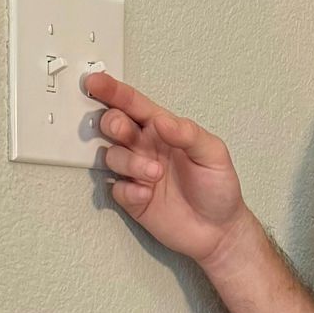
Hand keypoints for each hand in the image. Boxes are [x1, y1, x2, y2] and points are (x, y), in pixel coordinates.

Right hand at [83, 72, 247, 268]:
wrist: (219, 230)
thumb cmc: (218, 187)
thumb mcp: (214, 154)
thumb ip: (188, 134)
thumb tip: (162, 121)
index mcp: (163, 129)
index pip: (133, 104)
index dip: (112, 91)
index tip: (95, 81)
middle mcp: (145, 148)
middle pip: (114, 125)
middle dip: (113, 124)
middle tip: (124, 132)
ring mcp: (137, 173)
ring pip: (112, 156)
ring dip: (129, 162)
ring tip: (155, 174)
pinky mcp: (133, 199)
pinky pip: (117, 189)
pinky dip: (128, 190)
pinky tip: (147, 194)